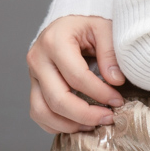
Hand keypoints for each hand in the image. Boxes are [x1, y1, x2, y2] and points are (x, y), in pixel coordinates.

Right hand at [27, 15, 126, 132]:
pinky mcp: (33, 86)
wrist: (67, 25)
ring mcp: (32, 75)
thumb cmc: (86, 27)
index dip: (99, 93)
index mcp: (54, 41)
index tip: (118, 100)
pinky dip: (57, 125)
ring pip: (43, 112)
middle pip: (57, 99)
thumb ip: (110, 53)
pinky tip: (79, 122)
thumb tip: (115, 81)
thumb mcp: (103, 29)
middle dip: (86, 115)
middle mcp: (38, 59)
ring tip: (94, 124)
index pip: (76, 77)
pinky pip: (38, 114)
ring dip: (69, 125)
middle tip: (108, 118)